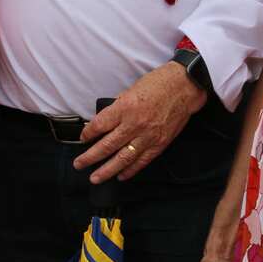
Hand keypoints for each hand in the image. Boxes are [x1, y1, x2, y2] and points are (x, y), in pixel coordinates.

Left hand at [73, 62, 206, 182]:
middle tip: (79, 164)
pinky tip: (120, 175)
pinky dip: (130, 170)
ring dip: (107, 170)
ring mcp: (147, 136)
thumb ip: (118, 107)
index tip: (83, 138)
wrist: (184, 87)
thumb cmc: (158, 83)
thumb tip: (105, 121)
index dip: (88, 134)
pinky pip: (142, 160)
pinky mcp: (159, 143)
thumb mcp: (130, 89)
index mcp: (125, 107)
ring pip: (123, 158)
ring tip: (95, 178)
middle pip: (107, 145)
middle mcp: (134, 124)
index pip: (99, 125)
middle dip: (90, 157)